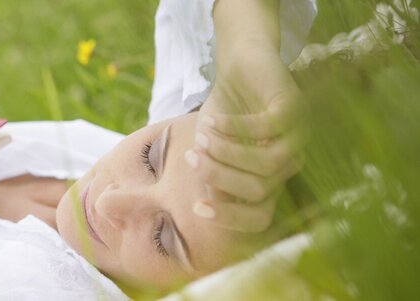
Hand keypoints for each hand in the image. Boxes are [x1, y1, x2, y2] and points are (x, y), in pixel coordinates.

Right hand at [187, 37, 309, 232]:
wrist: (240, 62)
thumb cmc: (224, 109)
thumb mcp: (210, 147)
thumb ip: (212, 174)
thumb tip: (208, 200)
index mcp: (271, 178)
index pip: (260, 216)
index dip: (229, 217)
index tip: (197, 208)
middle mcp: (289, 162)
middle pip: (259, 191)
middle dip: (219, 177)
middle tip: (192, 158)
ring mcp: (297, 136)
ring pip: (266, 164)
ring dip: (227, 153)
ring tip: (201, 137)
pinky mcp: (294, 109)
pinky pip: (268, 129)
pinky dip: (235, 128)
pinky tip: (212, 121)